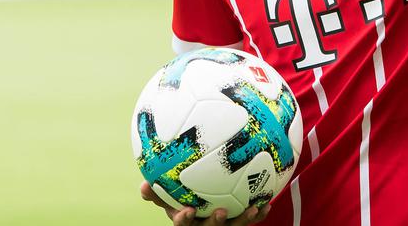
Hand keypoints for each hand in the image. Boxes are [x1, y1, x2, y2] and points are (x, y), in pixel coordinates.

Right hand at [140, 181, 271, 224]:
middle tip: (221, 211)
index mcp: (187, 221)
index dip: (185, 220)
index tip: (188, 211)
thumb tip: (141, 185)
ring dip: (243, 219)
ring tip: (252, 208)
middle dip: (216, 223)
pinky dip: (258, 215)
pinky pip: (248, 222)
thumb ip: (157, 195)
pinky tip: (266, 204)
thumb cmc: (183, 204)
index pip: (183, 224)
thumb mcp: (169, 201)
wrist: (204, 218)